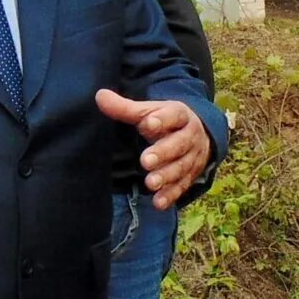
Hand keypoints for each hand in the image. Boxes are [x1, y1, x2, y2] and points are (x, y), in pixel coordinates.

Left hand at [96, 89, 214, 209]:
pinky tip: (158, 203)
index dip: (162, 120)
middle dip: (163, 153)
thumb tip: (100, 96)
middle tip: (145, 161)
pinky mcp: (190, 176)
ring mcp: (192, 158)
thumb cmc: (167, 122)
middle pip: (179, 144)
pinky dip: (170, 195)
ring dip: (166, 176)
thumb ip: (126, 108)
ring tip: (150, 183)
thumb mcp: (150, 111)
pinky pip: (181, 186)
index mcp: (180, 115)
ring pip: (181, 167)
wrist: (198, 136)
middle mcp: (190, 137)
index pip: (173, 115)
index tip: (147, 124)